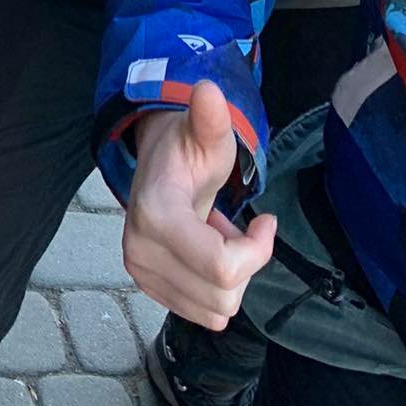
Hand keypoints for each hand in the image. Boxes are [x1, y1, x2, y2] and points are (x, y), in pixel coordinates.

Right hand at [122, 81, 275, 330]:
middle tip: (236, 228)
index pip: (222, 268)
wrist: (154, 166)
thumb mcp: (206, 135)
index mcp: (156, 215)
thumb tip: (208, 90)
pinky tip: (206, 253)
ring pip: (216, 310)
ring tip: (217, 238)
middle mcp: (140, 250)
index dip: (257, 251)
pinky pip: (202, 315)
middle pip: (223, 295)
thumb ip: (210, 119)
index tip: (265, 221)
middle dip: (244, 264)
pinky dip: (214, 289)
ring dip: (229, 278)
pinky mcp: (147, 287)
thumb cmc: (186, 150)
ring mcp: (141, 272)